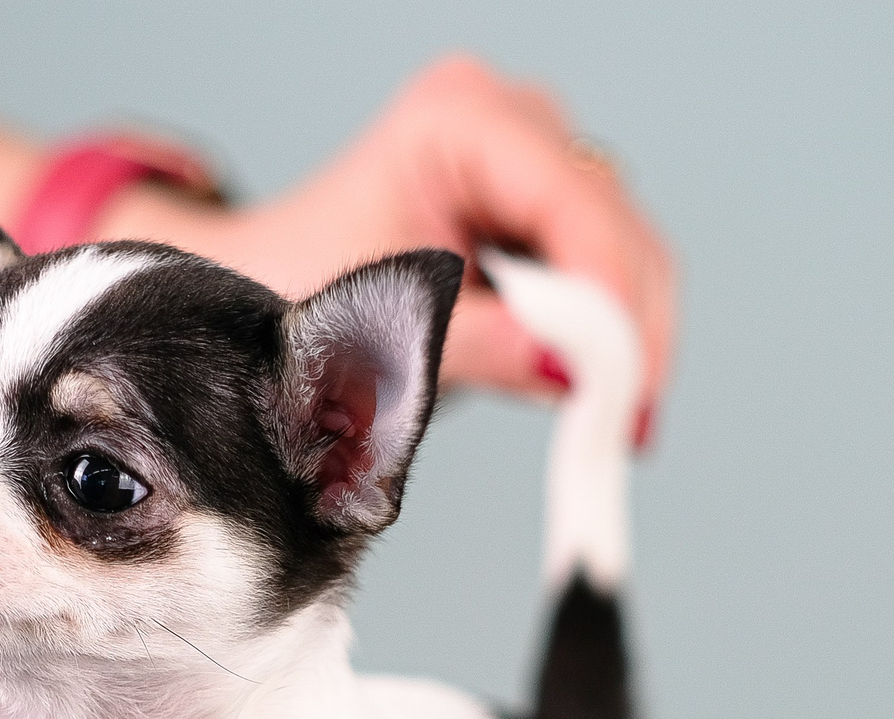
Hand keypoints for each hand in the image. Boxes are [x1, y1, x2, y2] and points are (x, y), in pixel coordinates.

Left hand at [104, 55, 675, 426]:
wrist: (265, 286)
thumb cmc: (297, 287)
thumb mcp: (381, 327)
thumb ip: (480, 346)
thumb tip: (571, 376)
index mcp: (456, 121)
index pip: (571, 200)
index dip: (609, 294)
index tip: (626, 382)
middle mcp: (507, 120)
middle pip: (614, 222)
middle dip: (626, 326)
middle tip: (629, 421)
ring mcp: (533, 159)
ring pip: (626, 248)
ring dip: (624, 336)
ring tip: (614, 422)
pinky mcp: (542, 207)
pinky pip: (605, 270)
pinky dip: (605, 335)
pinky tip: (594, 393)